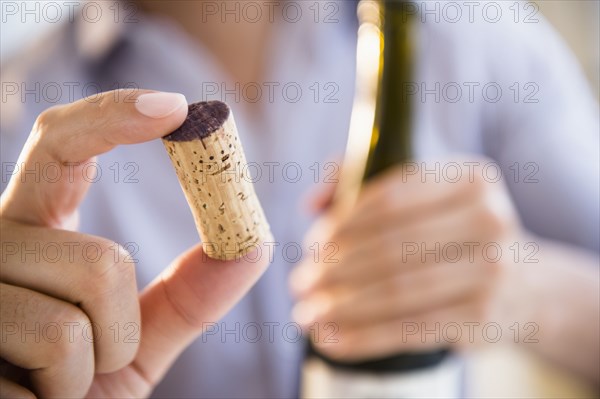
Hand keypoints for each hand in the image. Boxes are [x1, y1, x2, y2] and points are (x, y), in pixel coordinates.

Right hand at [0, 90, 268, 397]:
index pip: (60, 147)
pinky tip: (31, 398)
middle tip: (97, 355)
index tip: (177, 109)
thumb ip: (190, 294)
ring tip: (56, 384)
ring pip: (77, 318)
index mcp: (32, 233)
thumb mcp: (137, 340)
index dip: (114, 116)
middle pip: (99, 259)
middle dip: (122, 319)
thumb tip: (256, 243)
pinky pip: (57, 355)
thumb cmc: (81, 388)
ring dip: (96, 365)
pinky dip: (69, 390)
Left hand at [290, 160, 522, 361]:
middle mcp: (489, 220)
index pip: (392, 198)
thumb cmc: (454, 233)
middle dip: (334, 268)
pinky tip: (331, 340)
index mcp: (471, 178)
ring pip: (397, 291)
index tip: (312, 243)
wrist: (525, 286)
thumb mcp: (424, 195)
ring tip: (306, 314)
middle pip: (391, 247)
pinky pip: (411, 330)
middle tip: (300, 283)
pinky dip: (364, 338)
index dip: (343, 223)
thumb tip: (312, 203)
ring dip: (341, 306)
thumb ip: (361, 182)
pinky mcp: (482, 320)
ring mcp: (491, 273)